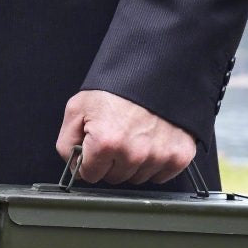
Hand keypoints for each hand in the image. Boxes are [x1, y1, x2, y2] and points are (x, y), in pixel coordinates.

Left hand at [56, 90, 196, 184]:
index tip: (96, 147)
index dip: (90, 161)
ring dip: (134, 163)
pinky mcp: (179, 156)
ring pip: (137, 178)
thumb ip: (67, 142)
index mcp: (107, 143)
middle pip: (114, 178)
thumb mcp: (78, 108)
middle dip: (112, 162)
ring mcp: (159, 156)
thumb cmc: (119, 87)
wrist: (157, 69)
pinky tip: (152, 142)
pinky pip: (161, 176)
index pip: (90, 175)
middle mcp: (134, 154)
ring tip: (135, 136)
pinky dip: (156, 163)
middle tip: (118, 136)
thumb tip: (73, 166)